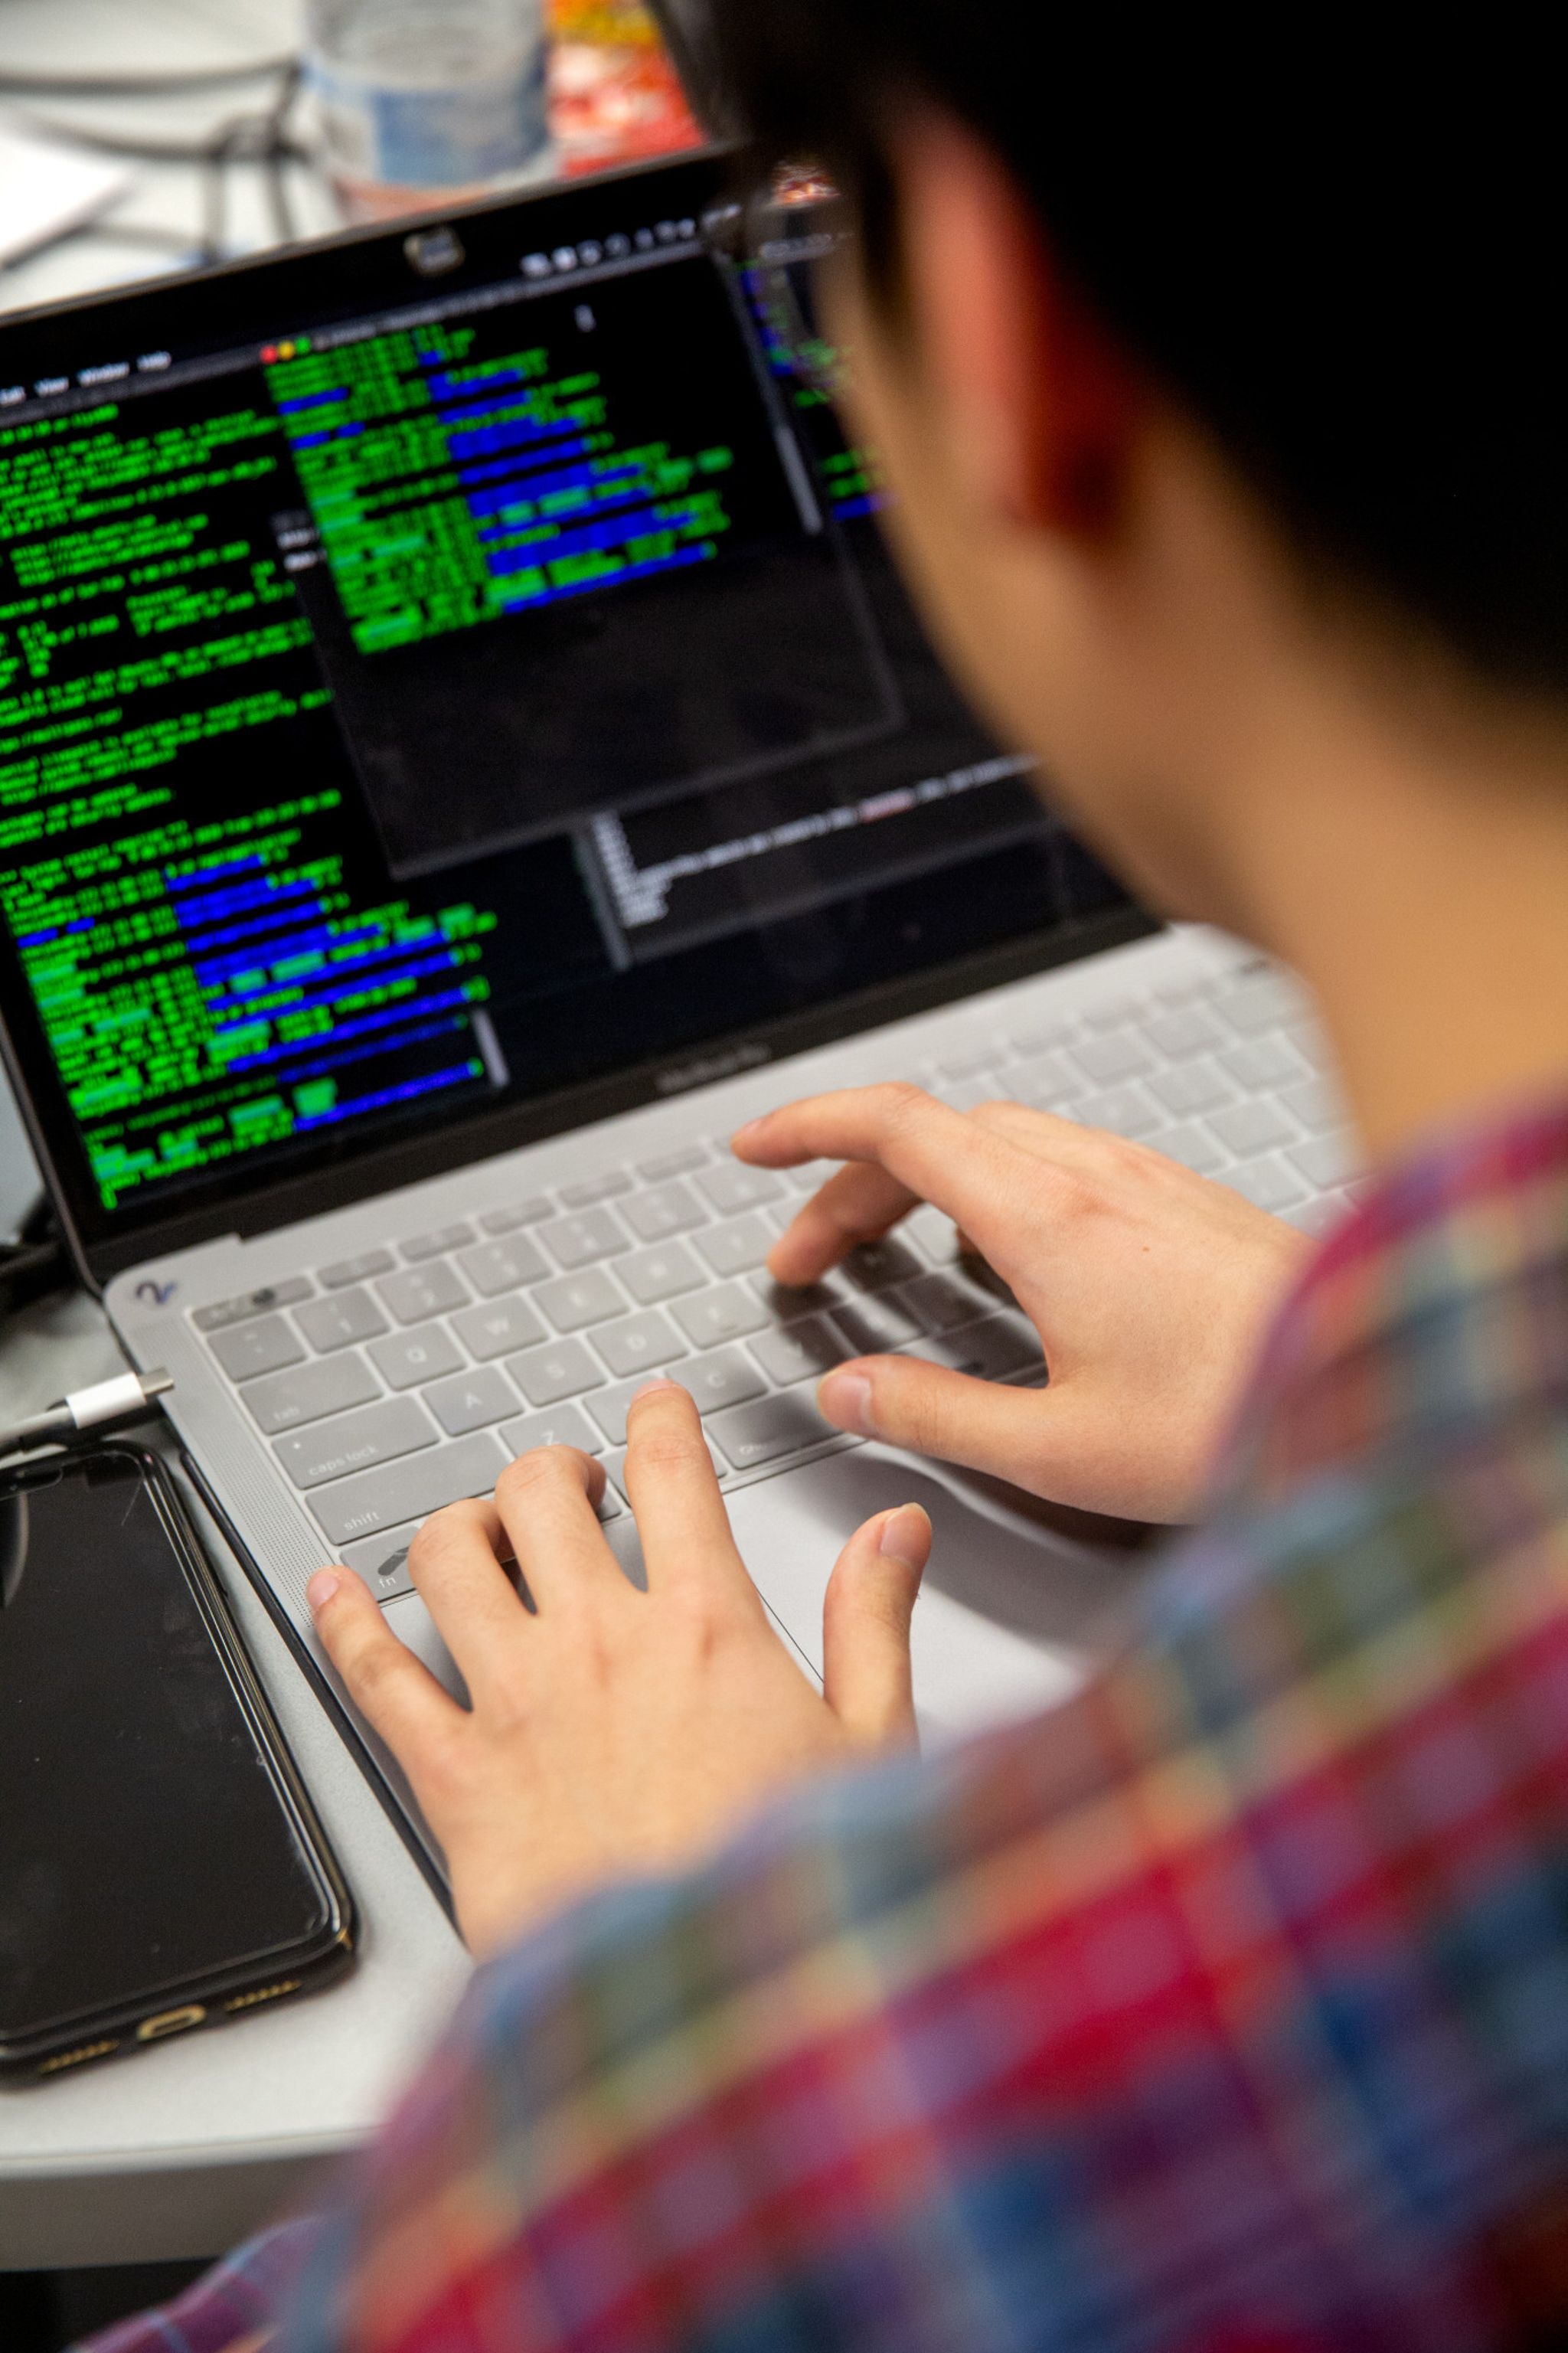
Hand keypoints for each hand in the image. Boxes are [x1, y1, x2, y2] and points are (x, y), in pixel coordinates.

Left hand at [306, 1382, 931, 1957]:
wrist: (698, 2020)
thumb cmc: (785, 1899)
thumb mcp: (871, 1750)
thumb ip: (874, 1622)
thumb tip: (896, 1531)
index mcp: (707, 1626)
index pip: (673, 1472)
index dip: (659, 1420)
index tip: (655, 1409)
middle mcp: (599, 1643)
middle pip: (541, 1492)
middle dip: (551, 1470)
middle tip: (566, 1484)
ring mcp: (516, 1703)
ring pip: (448, 1555)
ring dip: (459, 1525)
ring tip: (477, 1531)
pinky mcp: (452, 1777)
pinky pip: (374, 1673)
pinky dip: (340, 1621)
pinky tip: (329, 1592)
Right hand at [734, 1085, 1310, 1522]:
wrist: (1385, 1392)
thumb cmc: (1244, 1418)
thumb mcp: (1058, 1449)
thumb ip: (934, 1414)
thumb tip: (850, 1392)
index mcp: (1047, 1221)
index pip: (895, 1126)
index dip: (806, 1126)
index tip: (752, 1149)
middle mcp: (1095, 1178)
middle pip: (935, 1133)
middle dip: (848, 1184)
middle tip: (806, 1259)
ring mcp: (1144, 1180)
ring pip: (998, 1138)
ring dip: (920, 1180)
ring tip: (886, 1249)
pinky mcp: (1180, 1200)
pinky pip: (1056, 1157)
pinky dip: (989, 1184)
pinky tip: (1000, 1249)